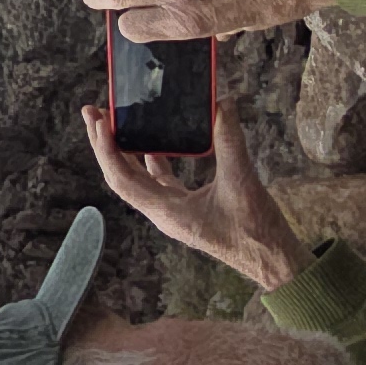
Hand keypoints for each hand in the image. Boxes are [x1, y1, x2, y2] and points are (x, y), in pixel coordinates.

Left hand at [82, 99, 309, 290]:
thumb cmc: (256, 231)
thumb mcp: (241, 181)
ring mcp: (173, 211)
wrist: (272, 260)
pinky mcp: (187, 208)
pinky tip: (154, 140)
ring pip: (138, 178)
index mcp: (167, 212)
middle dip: (104, 144)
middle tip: (93, 112)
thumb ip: (230, 141)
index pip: (123, 179)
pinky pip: (160, 180)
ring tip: (113, 120)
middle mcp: (163, 212)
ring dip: (124, 150)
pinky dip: (152, 158)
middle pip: (122, 176)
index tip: (100, 121)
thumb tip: (223, 104)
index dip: (108, 149)